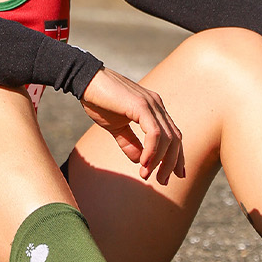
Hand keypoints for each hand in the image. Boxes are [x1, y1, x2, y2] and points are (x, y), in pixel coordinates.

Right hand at [80, 68, 184, 182]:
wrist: (85, 81)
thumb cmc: (99, 101)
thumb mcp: (116, 127)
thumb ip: (129, 143)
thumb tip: (141, 161)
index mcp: (154, 109)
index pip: (173, 135)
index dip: (177, 156)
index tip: (175, 175)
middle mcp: (157, 105)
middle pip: (175, 139)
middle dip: (172, 163)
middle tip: (163, 181)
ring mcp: (151, 104)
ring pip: (168, 138)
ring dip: (160, 161)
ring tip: (148, 176)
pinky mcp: (141, 106)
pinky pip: (154, 134)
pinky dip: (152, 151)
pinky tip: (144, 164)